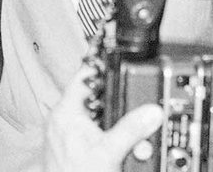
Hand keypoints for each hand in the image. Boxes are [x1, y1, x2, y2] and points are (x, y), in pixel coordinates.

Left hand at [43, 64, 162, 171]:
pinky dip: (102, 132)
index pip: (84, 75)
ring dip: (110, 120)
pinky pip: (87, 130)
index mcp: (66, 111)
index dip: (102, 67)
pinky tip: (113, 142)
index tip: (116, 61)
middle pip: (91, 96)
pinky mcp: (66, 144)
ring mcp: (62, 132)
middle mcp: (60, 118)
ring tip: (124, 130)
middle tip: (130, 105)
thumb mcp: (110, 151)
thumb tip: (152, 112)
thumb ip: (132, 129)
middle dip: (113, 101)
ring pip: (91, 115)